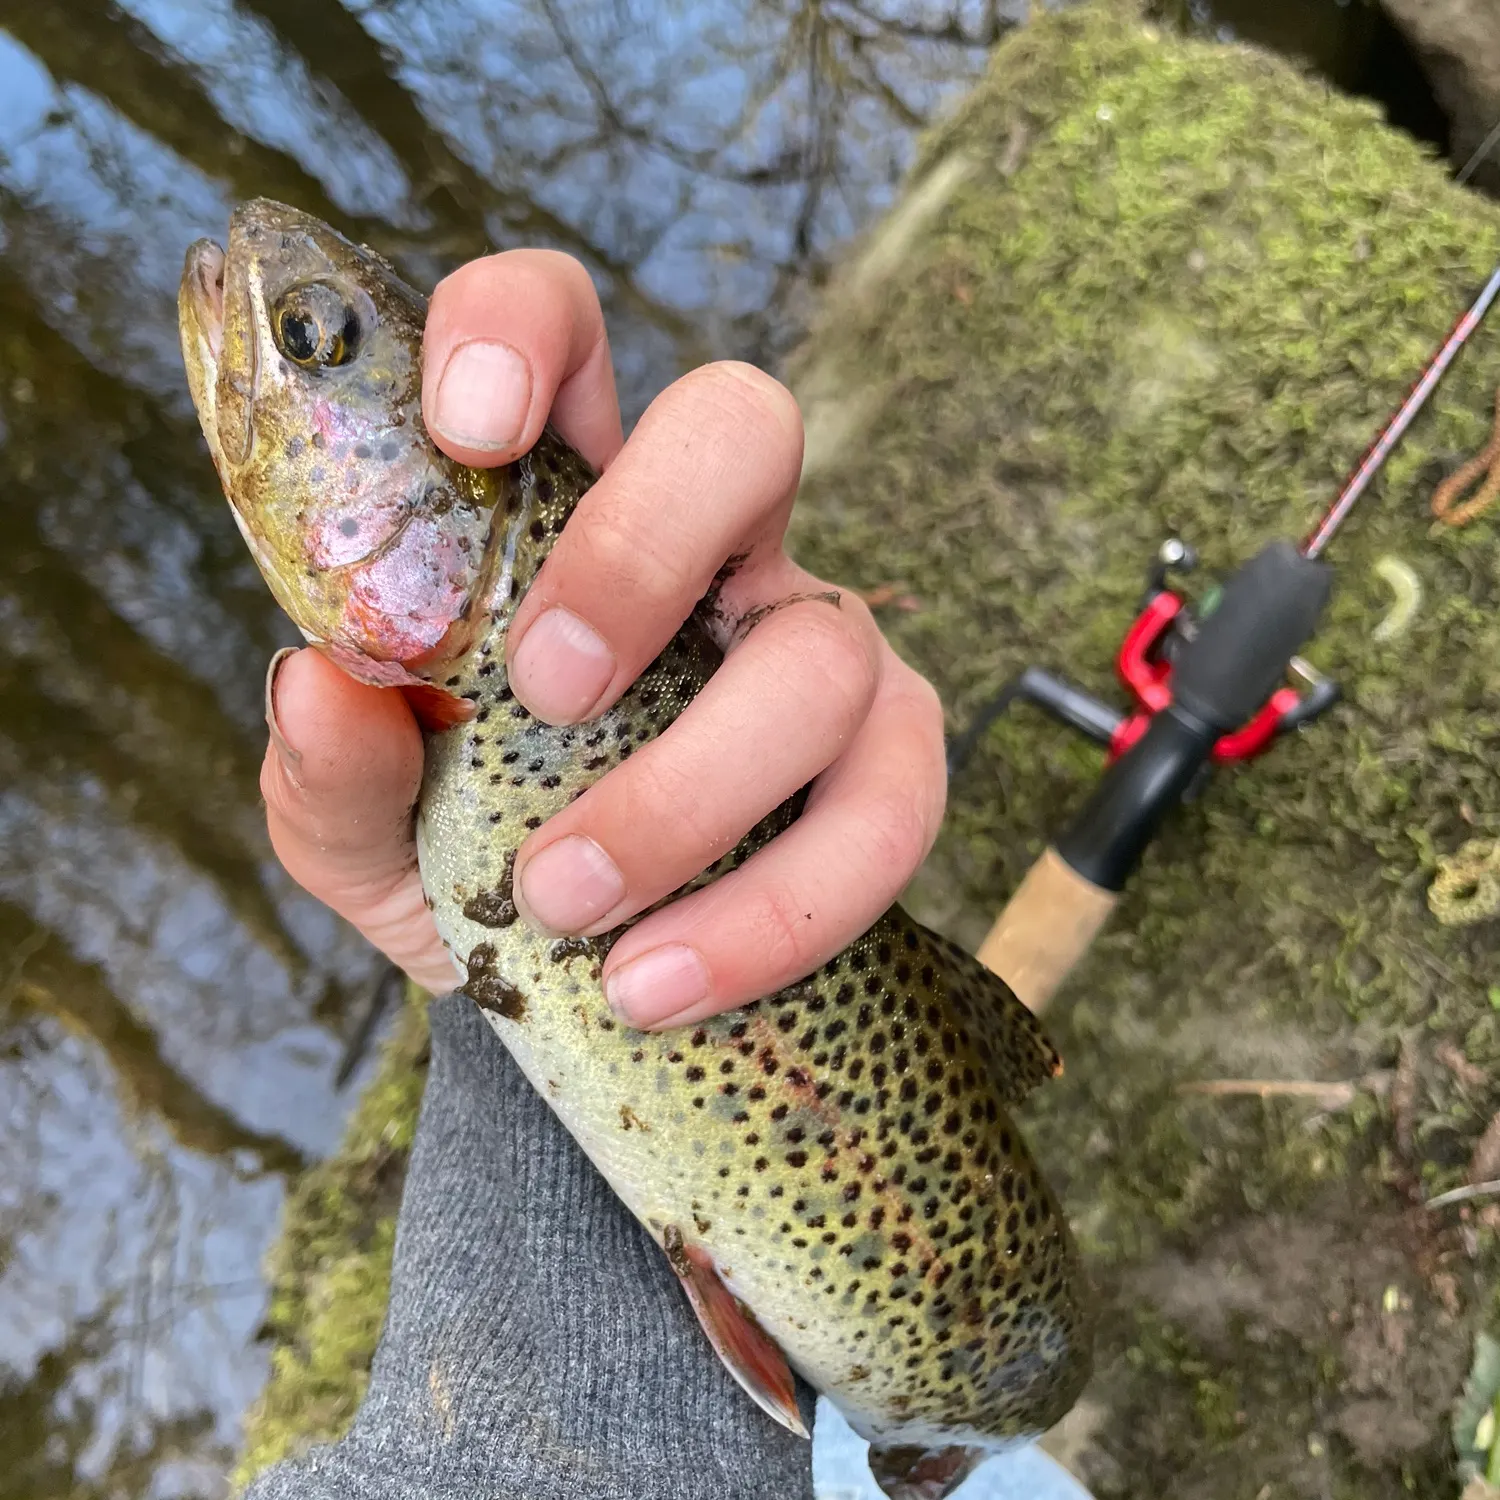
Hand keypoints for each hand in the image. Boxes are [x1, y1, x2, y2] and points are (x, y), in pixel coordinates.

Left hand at [263, 251, 946, 1027]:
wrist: (567, 986)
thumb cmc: (461, 855)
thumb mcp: (361, 827)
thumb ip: (330, 763)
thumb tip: (324, 689)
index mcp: (568, 508)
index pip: (566, 329)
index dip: (522, 329)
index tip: (463, 432)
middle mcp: (715, 548)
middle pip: (746, 427)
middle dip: (644, 547)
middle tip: (547, 691)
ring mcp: (819, 646)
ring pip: (819, 656)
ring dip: (685, 792)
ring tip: (564, 900)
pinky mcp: (893, 765)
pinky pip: (891, 815)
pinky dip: (775, 913)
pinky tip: (658, 983)